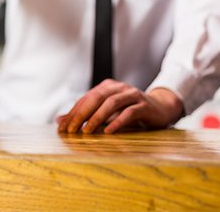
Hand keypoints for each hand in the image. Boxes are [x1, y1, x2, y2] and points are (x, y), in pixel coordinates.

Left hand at [57, 79, 183, 133]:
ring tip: (87, 131)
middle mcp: (118, 88)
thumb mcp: (105, 113)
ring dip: (97, 118)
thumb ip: (84, 115)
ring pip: (111, 103)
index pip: (85, 99)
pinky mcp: (144, 106)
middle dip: (82, 115)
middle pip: (96, 98)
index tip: (63, 128)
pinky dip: (117, 122)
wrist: (160, 108)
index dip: (73, 113)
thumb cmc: (129, 110)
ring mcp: (132, 95)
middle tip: (72, 130)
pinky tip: (108, 132)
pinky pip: (129, 112)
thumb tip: (59, 121)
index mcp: (107, 87)